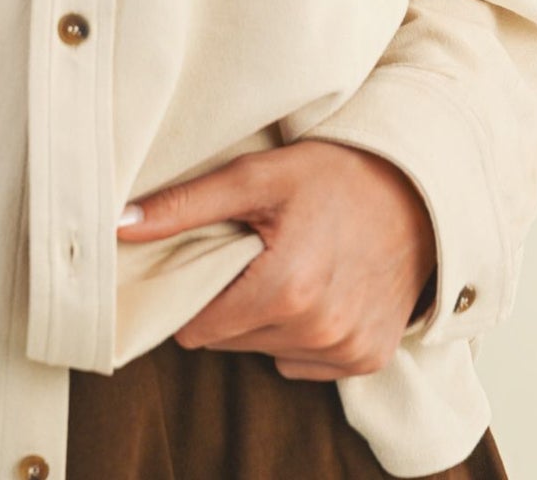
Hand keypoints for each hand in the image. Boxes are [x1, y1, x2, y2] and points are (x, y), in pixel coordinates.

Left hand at [116, 140, 438, 378]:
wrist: (418, 188)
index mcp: (284, 290)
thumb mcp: (259, 175)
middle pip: (231, 342)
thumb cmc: (336, 174)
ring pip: (266, 352)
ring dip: (269, 317)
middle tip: (259, 252)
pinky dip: (304, 332)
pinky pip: (305, 362)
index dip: (197, 292)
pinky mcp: (368, 358)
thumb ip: (186, 204)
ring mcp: (345, 350)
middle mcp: (317, 331)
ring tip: (294, 263)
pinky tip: (322, 287)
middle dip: (234, 302)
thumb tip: (119, 226)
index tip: (216, 258)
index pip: (198, 327)